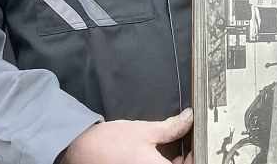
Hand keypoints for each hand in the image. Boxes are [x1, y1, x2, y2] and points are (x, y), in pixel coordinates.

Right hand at [61, 108, 193, 163]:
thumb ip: (171, 127)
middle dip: (184, 162)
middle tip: (187, 149)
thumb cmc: (110, 142)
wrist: (80, 150)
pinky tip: (158, 158)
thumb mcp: (145, 131)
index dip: (194, 159)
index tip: (195, 149)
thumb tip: (188, 118)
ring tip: (175, 153)